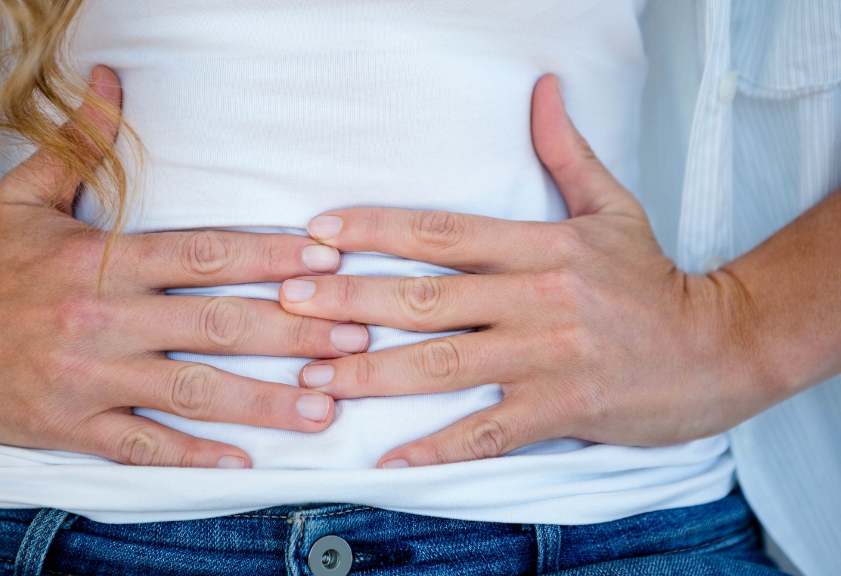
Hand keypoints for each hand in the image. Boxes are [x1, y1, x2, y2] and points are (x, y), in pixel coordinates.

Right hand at [0, 67, 360, 468]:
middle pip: (217, 325)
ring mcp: (91, 379)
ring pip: (193, 391)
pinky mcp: (72, 426)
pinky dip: (193, 454)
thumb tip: (112, 79)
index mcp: (103, 260)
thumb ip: (81, 144)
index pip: (205, 254)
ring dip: (266, 400)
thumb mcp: (27, 195)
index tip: (327, 263)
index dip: (272, 258)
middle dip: (294, 332)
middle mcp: (105, 319)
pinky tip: (244, 461)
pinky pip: (143, 446)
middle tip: (355, 336)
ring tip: (326, 406)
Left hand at [278, 75, 772, 467]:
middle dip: (349, 300)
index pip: (440, 230)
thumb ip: (565, 153)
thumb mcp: (613, 207)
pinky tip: (388, 456)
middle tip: (288, 301)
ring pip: (442, 364)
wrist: (721, 348)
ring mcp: (545, 355)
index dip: (375, 229)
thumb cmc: (654, 280)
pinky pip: (487, 432)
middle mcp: (535, 297)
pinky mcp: (561, 408)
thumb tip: (541, 89)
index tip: (319, 231)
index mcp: (540, 246)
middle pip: (425, 297)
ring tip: (312, 377)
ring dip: (370, 373)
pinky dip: (436, 446)